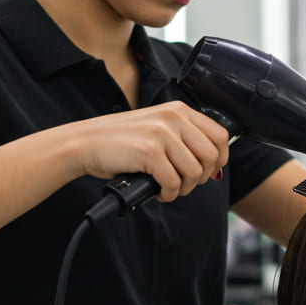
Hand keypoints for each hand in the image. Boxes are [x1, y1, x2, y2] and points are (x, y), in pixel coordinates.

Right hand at [75, 101, 229, 202]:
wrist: (85, 143)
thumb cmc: (120, 141)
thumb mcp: (157, 128)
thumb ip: (183, 138)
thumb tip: (214, 165)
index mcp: (178, 110)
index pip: (220, 135)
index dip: (219, 159)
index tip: (208, 172)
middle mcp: (173, 118)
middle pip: (211, 156)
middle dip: (202, 178)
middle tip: (184, 184)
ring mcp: (161, 134)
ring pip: (194, 172)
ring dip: (184, 188)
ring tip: (168, 188)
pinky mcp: (148, 152)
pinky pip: (173, 183)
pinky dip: (169, 194)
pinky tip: (158, 191)